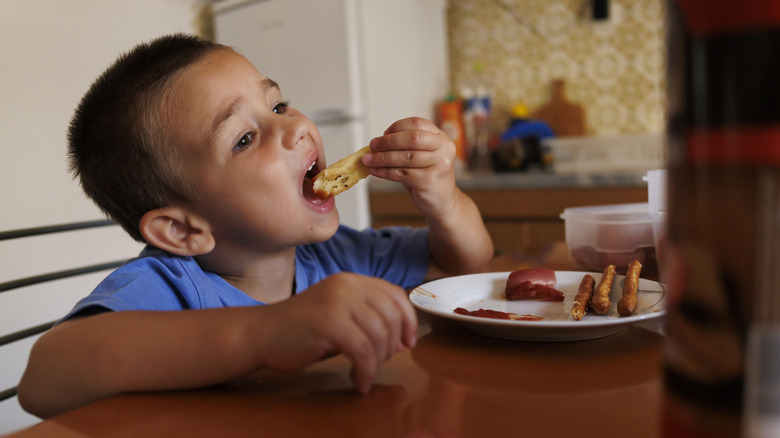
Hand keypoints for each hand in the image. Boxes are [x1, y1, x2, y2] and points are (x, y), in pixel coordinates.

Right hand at [258, 272, 417, 392]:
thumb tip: (403, 341)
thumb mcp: (341, 319)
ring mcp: (337, 302)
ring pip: (379, 335)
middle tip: (379, 363)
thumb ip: (370, 322)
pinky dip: (366, 370)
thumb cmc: (302, 331)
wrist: (261, 333)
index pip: (395, 294)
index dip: (408, 320)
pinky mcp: (328, 323)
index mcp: (352, 280)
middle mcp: (347, 285)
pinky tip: (358, 380)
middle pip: (391, 315)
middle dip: (392, 345)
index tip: (408, 343)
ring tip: (364, 374)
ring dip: (378, 362)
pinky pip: (363, 351)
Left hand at [362, 117, 456, 218]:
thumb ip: (405, 147)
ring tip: (368, 160)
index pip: (417, 123)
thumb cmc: (428, 177)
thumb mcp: (422, 157)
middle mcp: (443, 148)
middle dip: (388, 141)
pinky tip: (375, 171)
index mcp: (441, 138)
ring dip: (382, 158)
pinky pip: (402, 173)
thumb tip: (377, 144)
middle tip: (372, 146)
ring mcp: (439, 164)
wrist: (442, 202)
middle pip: (412, 138)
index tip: (384, 134)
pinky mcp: (430, 180)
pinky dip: (384, 172)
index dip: (397, 127)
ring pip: (405, 157)